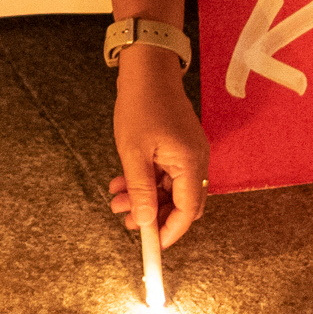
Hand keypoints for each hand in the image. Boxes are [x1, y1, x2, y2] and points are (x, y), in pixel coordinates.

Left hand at [106, 52, 207, 246]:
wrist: (147, 68)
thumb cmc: (140, 105)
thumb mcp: (133, 153)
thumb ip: (141, 190)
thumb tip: (147, 222)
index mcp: (191, 163)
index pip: (188, 211)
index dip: (170, 232)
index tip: (150, 245)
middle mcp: (196, 161)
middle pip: (182, 204)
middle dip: (154, 216)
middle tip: (125, 220)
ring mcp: (188, 153)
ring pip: (170, 190)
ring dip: (145, 198)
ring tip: (116, 200)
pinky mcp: (179, 147)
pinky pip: (166, 174)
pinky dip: (146, 182)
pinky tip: (122, 183)